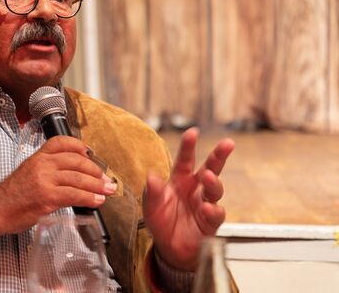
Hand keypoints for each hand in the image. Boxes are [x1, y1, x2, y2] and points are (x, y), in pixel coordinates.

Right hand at [0, 136, 116, 237]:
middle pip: (77, 161)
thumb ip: (47, 169)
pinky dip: (89, 198)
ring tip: (107, 190)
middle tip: (106, 179)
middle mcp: (42, 164)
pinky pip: (75, 194)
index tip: (91, 154)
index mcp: (38, 156)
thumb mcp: (28, 172)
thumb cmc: (12, 196)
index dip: (80, 146)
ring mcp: (45, 179)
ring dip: (97, 185)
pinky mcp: (48, 196)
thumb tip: (72, 175)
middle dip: (96, 171)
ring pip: (79, 178)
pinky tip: (96, 201)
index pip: (62, 142)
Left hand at [143, 127, 233, 270]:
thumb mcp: (150, 204)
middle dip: (219, 155)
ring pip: (215, 189)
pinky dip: (212, 211)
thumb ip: (151, 191)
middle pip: (211, 168)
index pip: (185, 159)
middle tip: (227, 144)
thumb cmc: (161, 220)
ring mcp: (204, 203)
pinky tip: (207, 208)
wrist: (169, 247)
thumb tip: (151, 177)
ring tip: (208, 177)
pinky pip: (215, 214)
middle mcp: (195, 188)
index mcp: (180, 179)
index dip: (189, 146)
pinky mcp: (210, 222)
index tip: (193, 132)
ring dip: (213, 182)